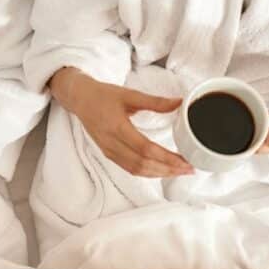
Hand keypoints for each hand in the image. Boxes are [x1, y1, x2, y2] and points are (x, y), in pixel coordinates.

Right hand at [50, 67, 192, 176]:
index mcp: (117, 128)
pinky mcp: (109, 154)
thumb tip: (178, 103)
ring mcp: (110, 152)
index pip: (146, 149)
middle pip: (143, 164)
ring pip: (137, 170)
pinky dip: (148, 172)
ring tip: (179, 172)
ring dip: (160, 174)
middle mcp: (112, 144)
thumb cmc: (103, 95)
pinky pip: (130, 169)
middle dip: (168, 170)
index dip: (167, 158)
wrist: (80, 100)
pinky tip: (161, 170)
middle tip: (188, 169)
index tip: (185, 160)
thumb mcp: (129, 94)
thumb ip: (155, 101)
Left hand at [259, 80, 268, 153]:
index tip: (265, 117)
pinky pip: (263, 147)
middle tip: (264, 116)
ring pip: (262, 150)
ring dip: (258, 135)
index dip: (264, 129)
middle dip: (258, 132)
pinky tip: (267, 125)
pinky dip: (260, 136)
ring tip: (267, 119)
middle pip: (265, 148)